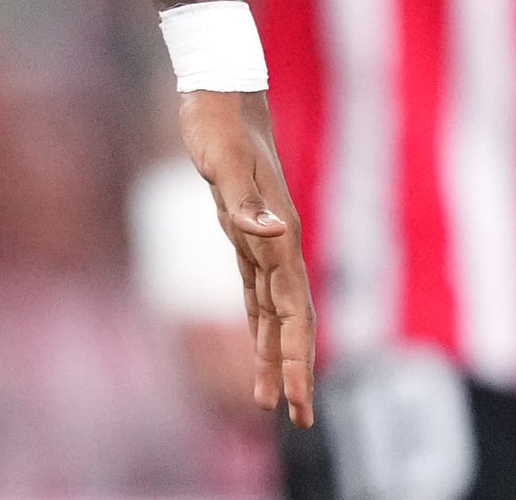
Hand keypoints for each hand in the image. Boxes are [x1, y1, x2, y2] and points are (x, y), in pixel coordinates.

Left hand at [178, 86, 316, 425]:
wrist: (220, 95)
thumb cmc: (219, 128)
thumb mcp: (226, 165)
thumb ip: (247, 204)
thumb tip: (275, 234)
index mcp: (281, 240)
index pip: (293, 314)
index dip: (294, 358)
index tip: (294, 399)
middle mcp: (280, 247)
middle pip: (293, 323)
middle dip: (295, 372)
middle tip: (296, 420)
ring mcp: (265, 242)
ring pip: (276, 314)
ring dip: (276, 356)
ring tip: (274, 402)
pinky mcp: (244, 234)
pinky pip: (257, 293)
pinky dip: (259, 324)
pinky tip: (259, 347)